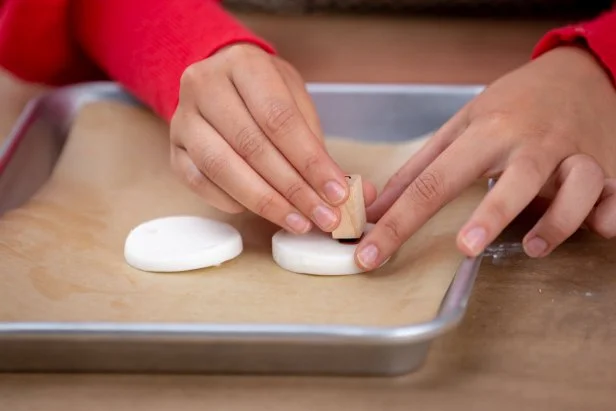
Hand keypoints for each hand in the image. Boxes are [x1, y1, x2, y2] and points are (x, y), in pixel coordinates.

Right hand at [170, 44, 375, 232]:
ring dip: (265, 202)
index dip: (310, 161)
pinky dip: (233, 202)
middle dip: (294, 189)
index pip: (279, 120)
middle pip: (251, 147)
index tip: (337, 193)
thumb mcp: (295, 101)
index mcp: (242, 64)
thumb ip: (319, 146)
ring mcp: (183, 119)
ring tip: (299, 223)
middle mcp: (204, 86)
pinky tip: (263, 212)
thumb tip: (356, 193)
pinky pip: (200, 183)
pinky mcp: (173, 148)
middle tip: (324, 217)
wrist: (219, 79)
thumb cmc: (264, 93)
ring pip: (221, 167)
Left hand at [355, 46, 615, 269]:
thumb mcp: (462, 126)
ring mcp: (573, 155)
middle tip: (465, 248)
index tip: (372, 255)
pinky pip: (615, 193)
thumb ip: (421, 168)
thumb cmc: (511, 106)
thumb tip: (377, 208)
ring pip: (576, 185)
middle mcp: (531, 143)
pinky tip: (601, 228)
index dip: (400, 221)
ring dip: (558, 219)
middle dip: (490, 214)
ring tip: (533, 247)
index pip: (434, 181)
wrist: (578, 74)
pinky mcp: (608, 167)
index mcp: (487, 132)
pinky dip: (611, 212)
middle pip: (512, 179)